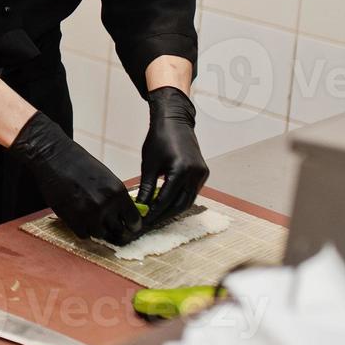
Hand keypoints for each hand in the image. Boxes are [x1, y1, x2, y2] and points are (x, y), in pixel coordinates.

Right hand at [8, 112, 140, 244]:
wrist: (53, 157)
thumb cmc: (79, 164)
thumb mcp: (106, 177)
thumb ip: (116, 197)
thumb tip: (124, 216)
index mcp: (118, 192)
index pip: (134, 221)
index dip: (131, 224)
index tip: (127, 225)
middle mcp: (106, 205)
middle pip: (119, 231)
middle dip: (114, 228)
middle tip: (108, 223)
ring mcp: (89, 215)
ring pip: (101, 235)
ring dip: (97, 229)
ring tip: (90, 216)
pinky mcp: (72, 220)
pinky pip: (84, 235)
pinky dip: (82, 229)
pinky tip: (79, 217)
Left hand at [135, 86, 208, 228]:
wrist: (175, 121)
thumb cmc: (159, 139)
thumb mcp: (149, 164)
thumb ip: (146, 187)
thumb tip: (141, 207)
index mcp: (180, 170)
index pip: (166, 199)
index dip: (154, 212)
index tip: (143, 221)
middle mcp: (195, 173)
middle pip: (180, 204)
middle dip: (164, 215)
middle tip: (149, 223)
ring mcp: (202, 174)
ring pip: (188, 200)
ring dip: (173, 210)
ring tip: (157, 216)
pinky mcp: (203, 173)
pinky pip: (192, 192)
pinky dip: (180, 200)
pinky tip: (167, 204)